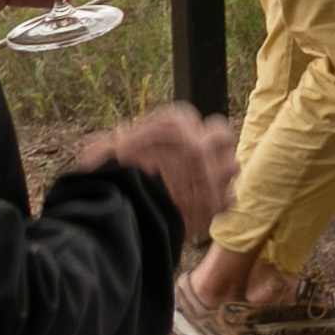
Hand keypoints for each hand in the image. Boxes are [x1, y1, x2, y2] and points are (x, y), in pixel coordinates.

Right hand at [79, 105, 239, 232]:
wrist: (124, 215)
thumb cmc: (110, 181)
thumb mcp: (103, 151)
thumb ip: (116, 141)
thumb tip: (120, 138)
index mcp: (173, 124)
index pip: (190, 118)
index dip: (182, 133)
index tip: (175, 147)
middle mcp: (199, 143)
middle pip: (222, 135)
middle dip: (214, 146)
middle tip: (199, 161)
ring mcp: (211, 172)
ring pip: (231, 166)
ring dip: (219, 175)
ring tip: (201, 186)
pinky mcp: (216, 202)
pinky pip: (230, 197)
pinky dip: (219, 203)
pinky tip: (202, 208)